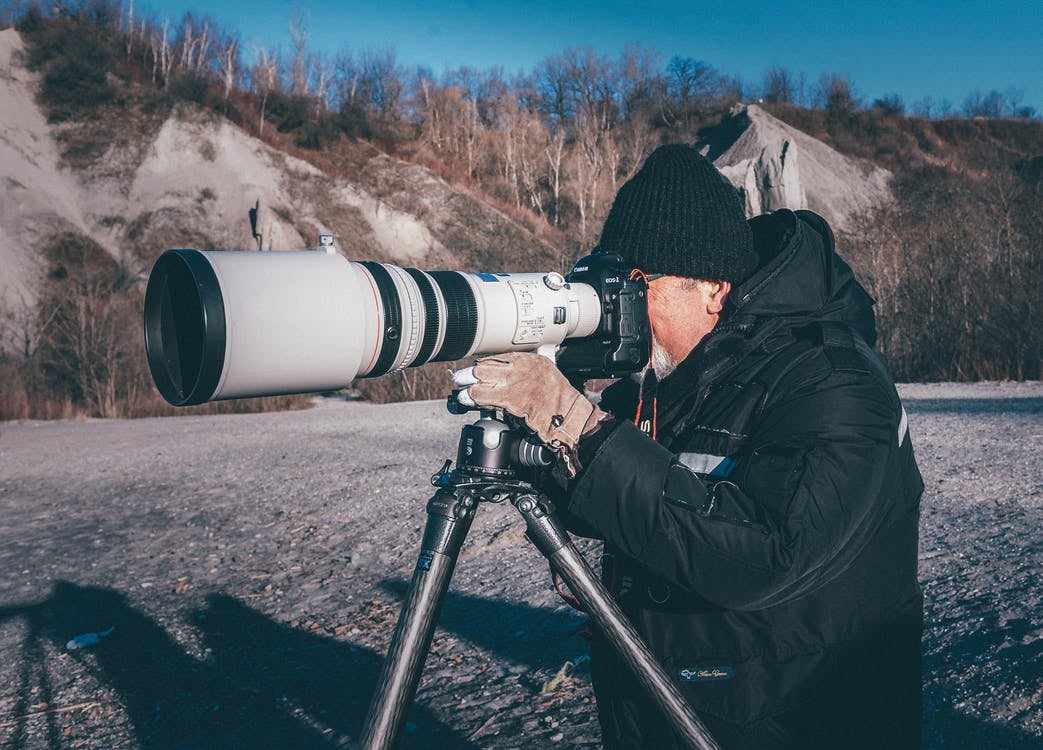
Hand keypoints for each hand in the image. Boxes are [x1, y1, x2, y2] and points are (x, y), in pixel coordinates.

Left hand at [458, 352, 606, 452]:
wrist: (570, 417)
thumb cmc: (559, 404)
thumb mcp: (544, 380)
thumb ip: (524, 377)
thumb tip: (502, 382)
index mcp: (531, 361)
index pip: (500, 357)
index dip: (484, 363)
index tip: (474, 367)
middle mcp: (523, 367)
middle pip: (489, 365)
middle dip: (472, 372)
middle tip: (460, 377)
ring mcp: (517, 381)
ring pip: (484, 377)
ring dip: (469, 384)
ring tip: (460, 388)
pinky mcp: (513, 398)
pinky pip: (486, 396)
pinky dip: (473, 398)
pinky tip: (465, 400)